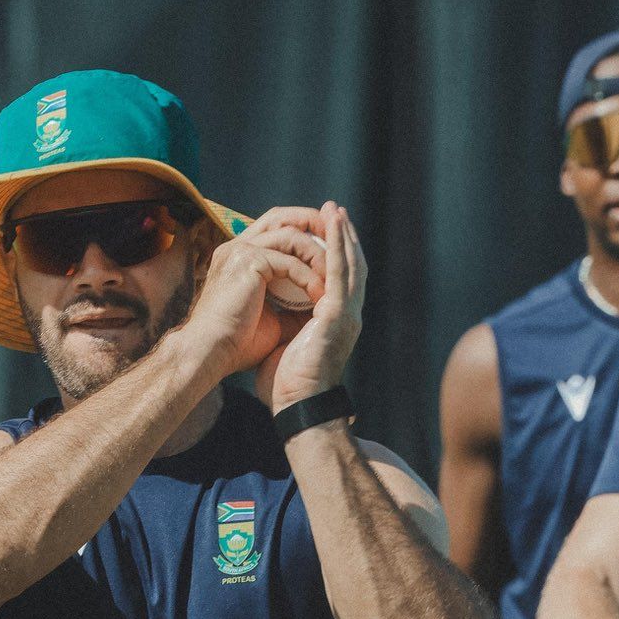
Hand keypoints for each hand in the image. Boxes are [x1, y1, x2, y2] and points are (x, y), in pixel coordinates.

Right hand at [183, 208, 327, 381]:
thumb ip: (290, 299)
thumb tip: (318, 298)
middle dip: (313, 224)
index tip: (328, 247)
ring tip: (334, 276)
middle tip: (339, 241)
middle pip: (282, 216)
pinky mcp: (247, 261)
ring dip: (317, 254)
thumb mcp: (270, 316)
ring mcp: (240, 250)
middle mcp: (237, 246)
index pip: (275, 226)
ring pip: (291, 235)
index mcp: (238, 256)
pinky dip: (308, 277)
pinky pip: (289, 261)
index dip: (303, 230)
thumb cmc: (235, 344)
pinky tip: (320, 294)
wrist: (210, 354)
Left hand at [253, 202, 364, 416]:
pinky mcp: (338, 315)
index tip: (325, 232)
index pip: (340, 281)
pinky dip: (336, 247)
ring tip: (335, 211)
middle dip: (343, 238)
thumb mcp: (286, 346)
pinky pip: (339, 273)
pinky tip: (333, 226)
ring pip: (350, 264)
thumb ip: (284, 327)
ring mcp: (346, 315)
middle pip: (351, 267)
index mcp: (335, 323)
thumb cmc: (287, 387)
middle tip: (335, 212)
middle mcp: (347, 316)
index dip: (335, 255)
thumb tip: (267, 321)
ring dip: (342, 235)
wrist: (295, 408)